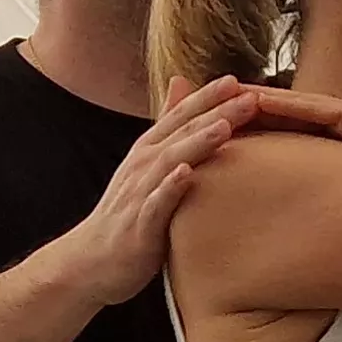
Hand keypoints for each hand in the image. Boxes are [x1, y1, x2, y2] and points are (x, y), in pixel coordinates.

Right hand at [45, 77, 260, 304]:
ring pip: (170, 161)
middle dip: (216, 112)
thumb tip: (180, 84)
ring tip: (225, 127)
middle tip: (250, 97)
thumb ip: (168, 127)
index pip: (181, 115)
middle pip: (183, 132)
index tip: (238, 80)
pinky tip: (186, 174)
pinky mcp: (139, 226)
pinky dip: (170, 187)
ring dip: (197, 142)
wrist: (91, 261)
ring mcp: (139, 193)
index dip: (208, 96)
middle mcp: (143, 165)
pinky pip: (155, 203)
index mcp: (149, 150)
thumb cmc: (128, 214)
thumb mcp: (147, 166)